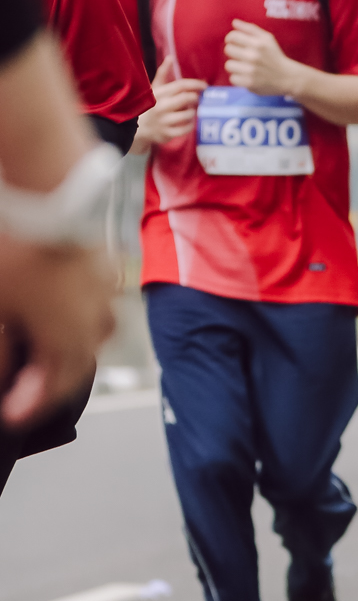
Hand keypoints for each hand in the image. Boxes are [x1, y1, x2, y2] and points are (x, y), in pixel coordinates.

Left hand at [0, 236, 114, 427]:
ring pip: (88, 332)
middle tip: (21, 383)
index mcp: (70, 340)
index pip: (54, 390)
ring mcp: (104, 289)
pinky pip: (92, 301)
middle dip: (47, 378)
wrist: (45, 186)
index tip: (11, 414)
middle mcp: (96, 319)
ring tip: (34, 342)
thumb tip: (5, 376)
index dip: (30, 408)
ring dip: (63, 345)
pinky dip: (72, 312)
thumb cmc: (18, 246)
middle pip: (75, 364)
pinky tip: (47, 303)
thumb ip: (1, 351)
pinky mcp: (102, 262)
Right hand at [134, 56, 206, 148]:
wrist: (140, 128)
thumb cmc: (152, 105)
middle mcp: (161, 106)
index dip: (195, 84)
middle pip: (186, 99)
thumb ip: (163, 73)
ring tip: (191, 110)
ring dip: (193, 112)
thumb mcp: (155, 88)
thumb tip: (170, 57)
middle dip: (195, 98)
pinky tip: (189, 121)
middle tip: (197, 100)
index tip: (205, 86)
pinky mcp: (167, 133)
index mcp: (159, 93)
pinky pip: (186, 129)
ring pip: (188, 114)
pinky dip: (191, 125)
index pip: (181, 85)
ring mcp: (164, 121)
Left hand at [224, 21, 300, 96]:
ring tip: (244, 67)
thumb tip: (234, 22)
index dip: (230, 39)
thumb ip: (250, 29)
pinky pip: (232, 78)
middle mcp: (254, 56)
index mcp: (258, 43)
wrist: (288, 77)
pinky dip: (238, 78)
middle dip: (234, 52)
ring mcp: (251, 70)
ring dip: (235, 66)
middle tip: (242, 56)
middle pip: (228, 50)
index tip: (234, 43)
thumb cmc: (275, 56)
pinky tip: (246, 77)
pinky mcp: (249, 83)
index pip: (232, 36)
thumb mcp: (268, 39)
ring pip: (228, 65)